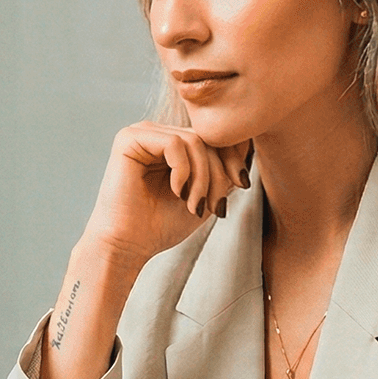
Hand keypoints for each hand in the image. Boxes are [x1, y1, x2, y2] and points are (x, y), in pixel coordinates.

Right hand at [80, 123, 250, 268]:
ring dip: (202, 177)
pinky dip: (183, 171)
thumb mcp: (206, 193)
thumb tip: (249, 145)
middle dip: (218, 174)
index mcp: (172, 143)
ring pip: (194, 141)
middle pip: (207, 138)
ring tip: (194, 204)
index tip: (241, 186)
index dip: (234, 158)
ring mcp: (142, 132)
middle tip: (215, 206)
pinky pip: (175, 144)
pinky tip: (176, 192)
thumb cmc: (161, 225)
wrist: (128, 246)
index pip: (214, 136)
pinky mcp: (129, 139)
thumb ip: (224, 170)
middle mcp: (157, 133)